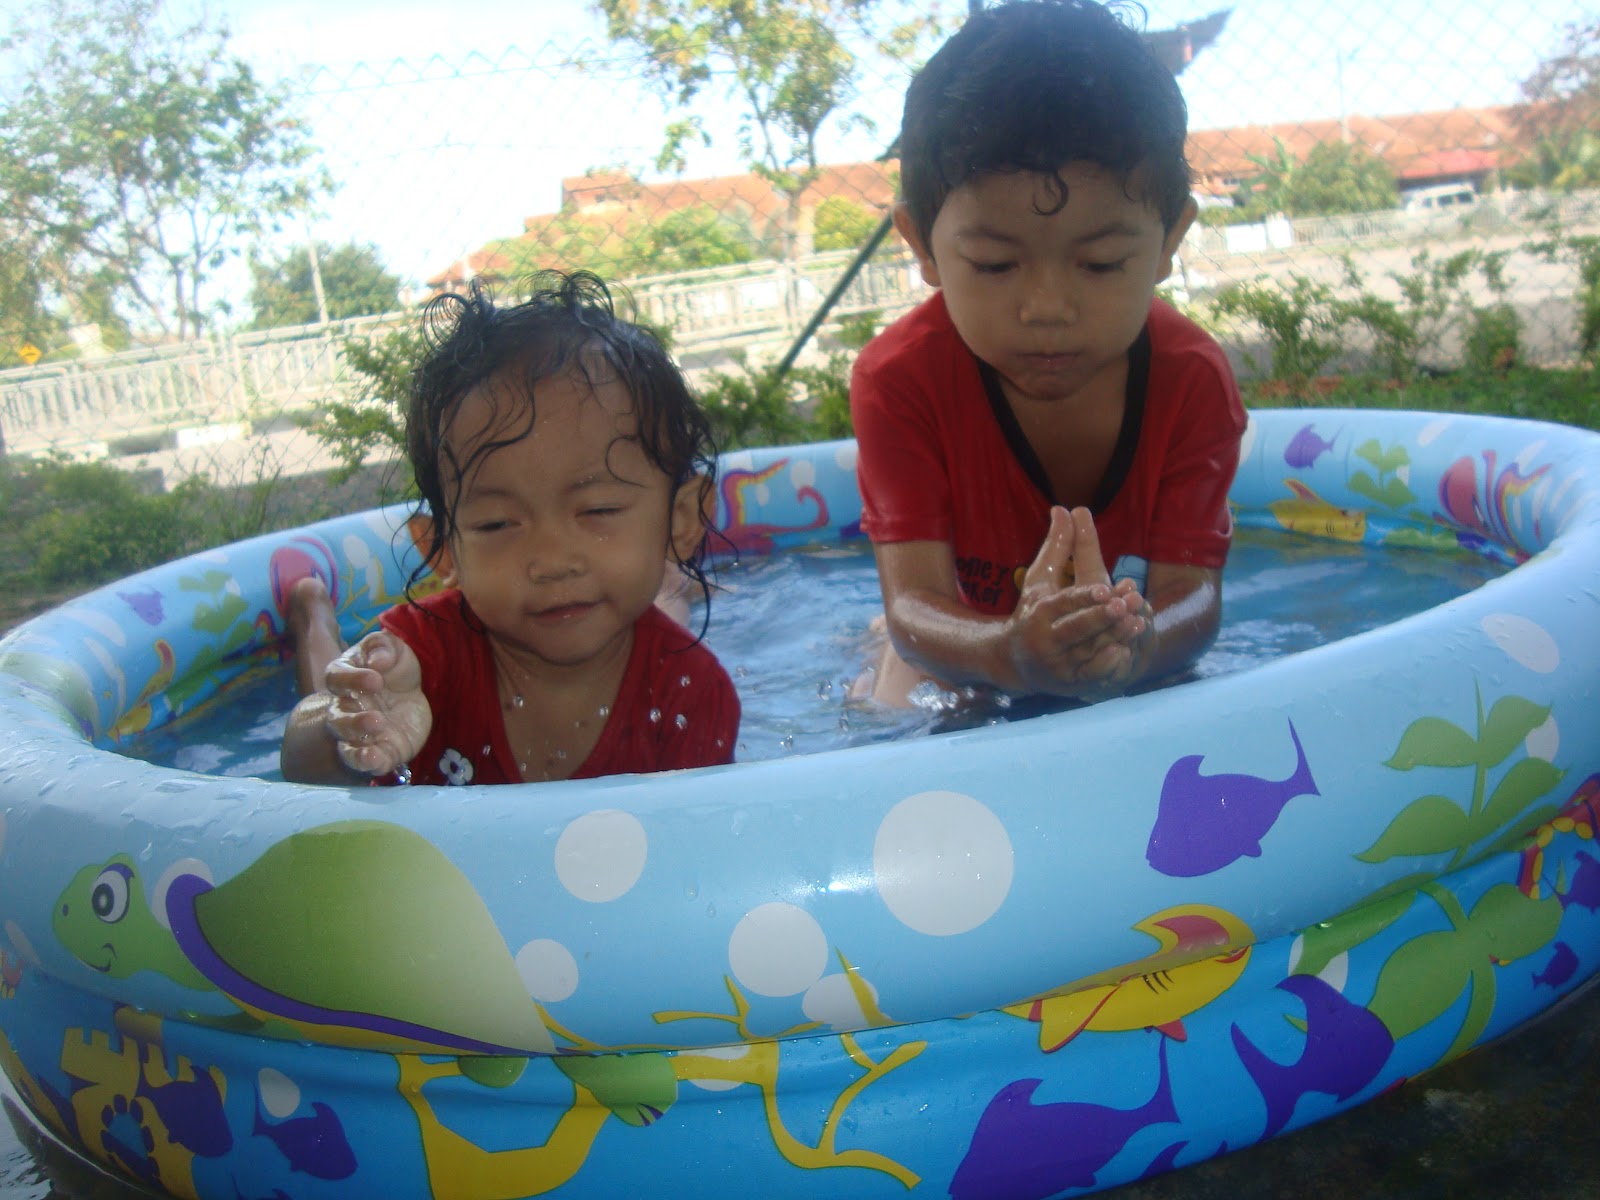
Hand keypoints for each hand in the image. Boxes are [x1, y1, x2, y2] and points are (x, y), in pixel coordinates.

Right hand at [321, 631, 430, 775]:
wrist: (411, 701)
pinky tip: (375, 759)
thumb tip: (377, 660)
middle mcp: (347, 709)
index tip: (377, 679)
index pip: (336, 678)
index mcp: (346, 680)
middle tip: (377, 717)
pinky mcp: (377, 752)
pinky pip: (363, 761)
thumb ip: (384, 646)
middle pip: (336, 717)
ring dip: (359, 739)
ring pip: (346, 742)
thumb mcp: (395, 651)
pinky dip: (366, 762)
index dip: (352, 678)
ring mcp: (359, 734)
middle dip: (353, 719)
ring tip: (377, 730)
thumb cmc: (394, 673)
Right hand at [1006, 507, 1151, 697]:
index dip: (1083, 598)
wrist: (1014, 663)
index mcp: (1038, 613)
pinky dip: (1105, 667)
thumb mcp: (1041, 580)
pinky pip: (1089, 677)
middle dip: (1099, 619)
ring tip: (1136, 623)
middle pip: (1075, 630)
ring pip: (1088, 652)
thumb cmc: (1031, 612)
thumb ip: (1057, 546)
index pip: (1062, 604)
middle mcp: (1045, 641)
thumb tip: (1064, 507)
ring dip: (1112, 639)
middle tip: (1123, 605)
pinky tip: (1124, 653)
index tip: (1105, 590)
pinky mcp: (1070, 683)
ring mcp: (1058, 665)